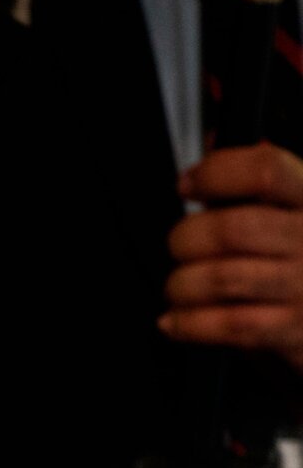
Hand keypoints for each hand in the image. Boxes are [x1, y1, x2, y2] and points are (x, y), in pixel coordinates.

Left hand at [163, 143, 302, 374]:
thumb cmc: (301, 266)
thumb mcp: (292, 212)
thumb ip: (256, 178)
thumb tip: (214, 137)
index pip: (266, 169)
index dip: (217, 172)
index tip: (188, 184)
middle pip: (231, 228)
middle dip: (185, 240)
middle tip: (180, 248)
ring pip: (222, 277)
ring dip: (182, 285)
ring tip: (179, 287)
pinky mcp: (295, 330)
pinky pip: (228, 324)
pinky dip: (188, 323)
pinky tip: (176, 321)